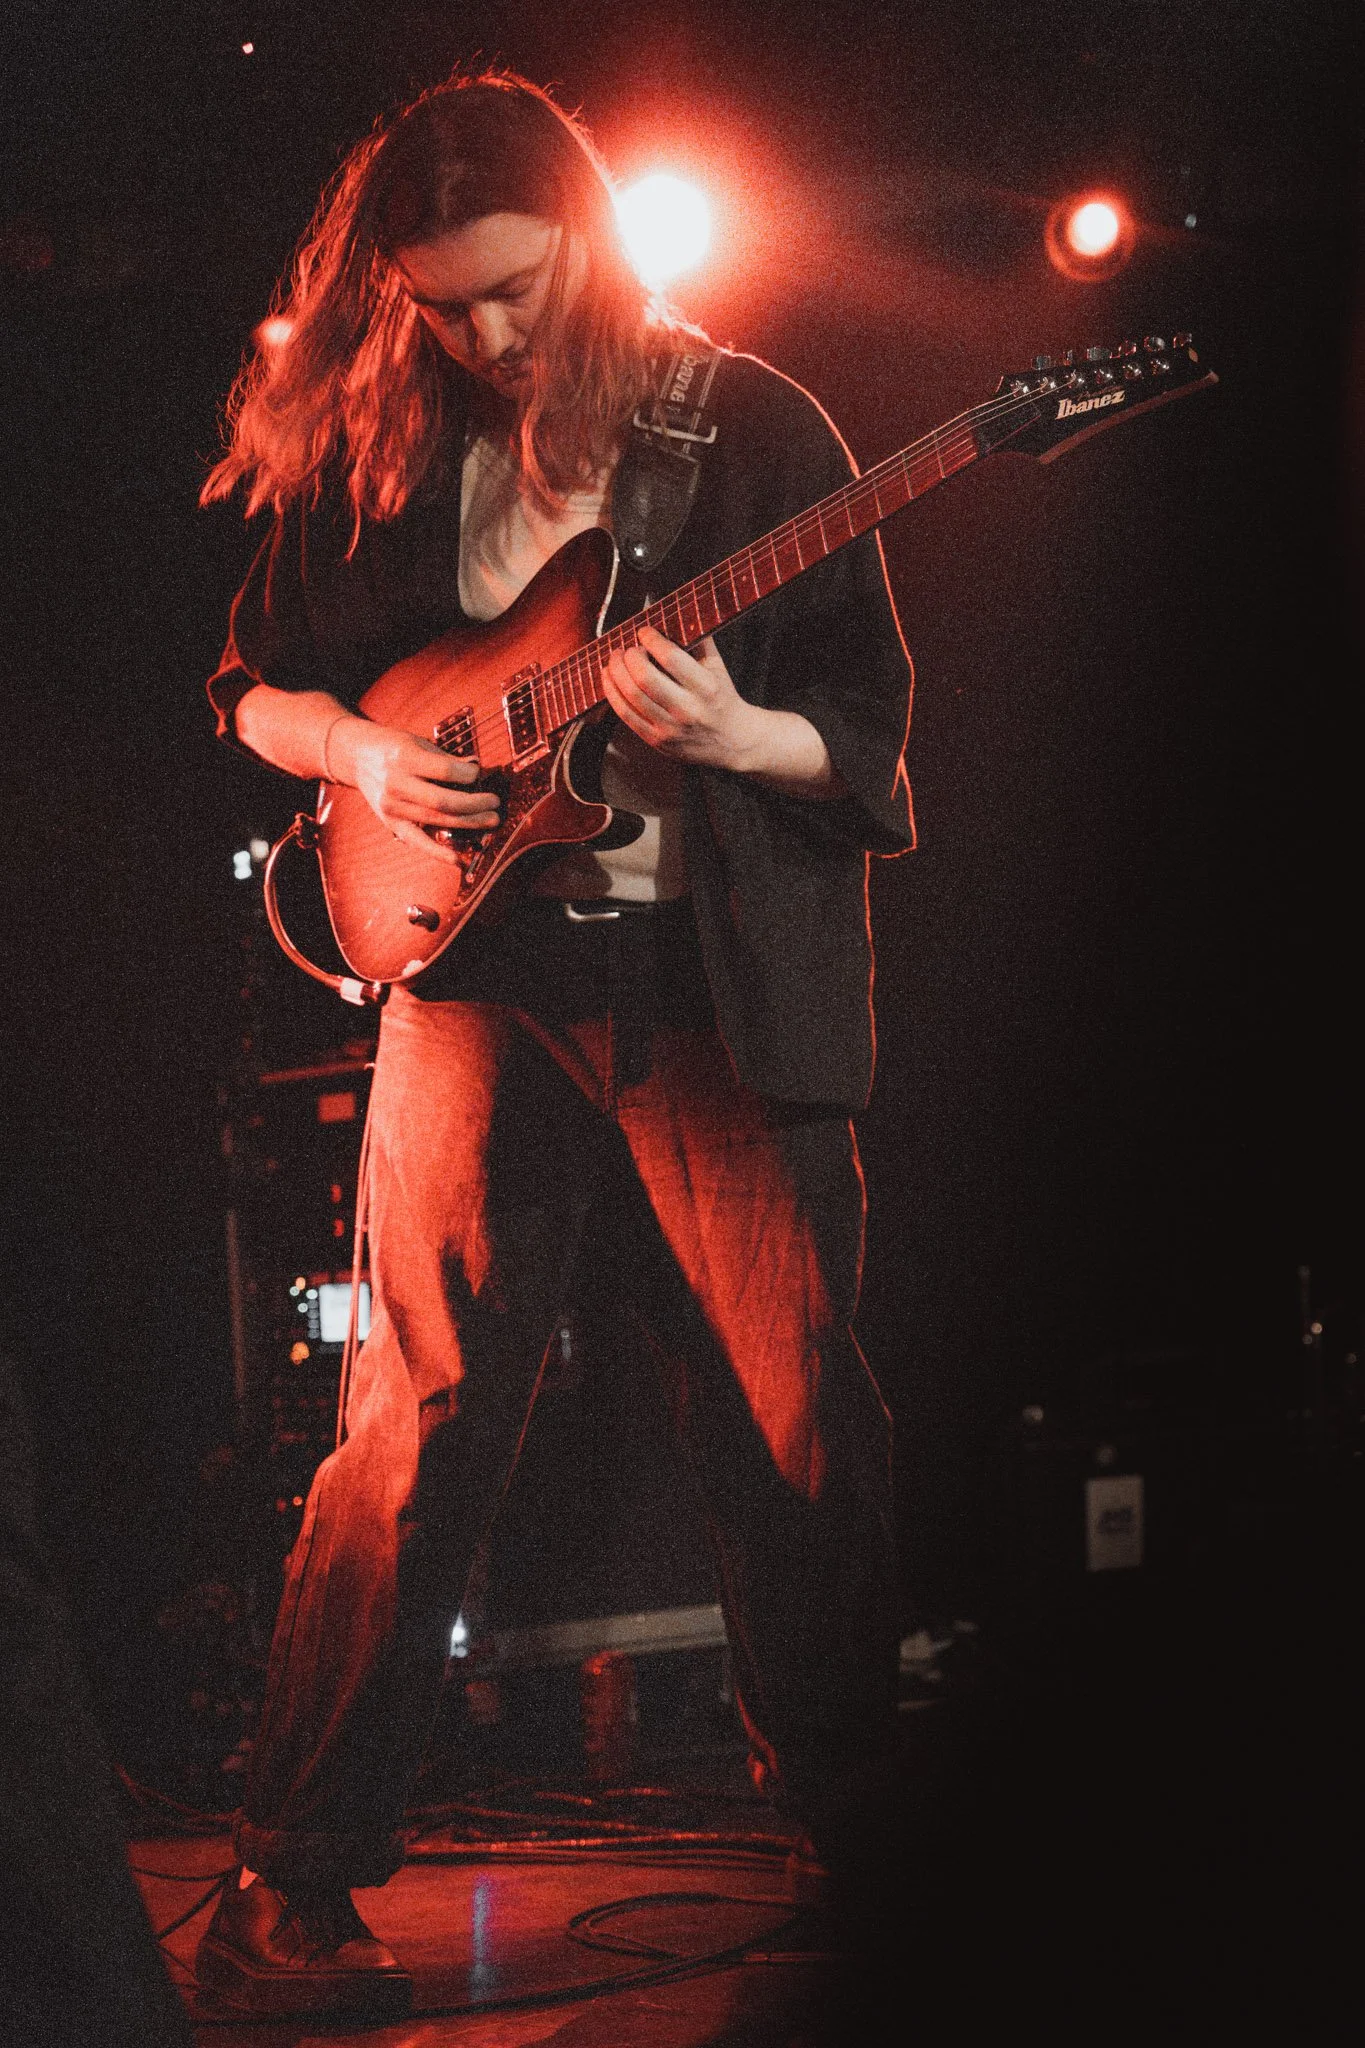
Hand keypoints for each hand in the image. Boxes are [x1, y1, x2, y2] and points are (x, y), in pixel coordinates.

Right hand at [330, 717, 499, 864]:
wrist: (358, 757)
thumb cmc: (394, 747)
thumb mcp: (418, 742)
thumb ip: (445, 759)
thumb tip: (478, 771)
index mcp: (403, 757)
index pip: (444, 770)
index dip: (468, 774)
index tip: (479, 773)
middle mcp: (395, 784)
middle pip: (443, 801)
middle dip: (475, 805)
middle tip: (495, 804)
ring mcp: (392, 807)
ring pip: (437, 821)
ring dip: (469, 823)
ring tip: (491, 821)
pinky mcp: (391, 824)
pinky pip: (417, 842)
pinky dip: (438, 853)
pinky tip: (458, 860)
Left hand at [602, 627, 763, 770]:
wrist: (732, 741)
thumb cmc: (721, 696)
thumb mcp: (717, 666)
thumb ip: (697, 640)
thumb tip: (673, 612)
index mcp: (706, 688)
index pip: (670, 658)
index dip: (651, 639)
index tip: (644, 631)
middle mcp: (688, 710)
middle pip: (645, 678)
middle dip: (629, 656)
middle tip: (627, 648)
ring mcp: (670, 728)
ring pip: (631, 696)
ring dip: (616, 671)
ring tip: (615, 658)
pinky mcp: (656, 741)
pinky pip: (625, 714)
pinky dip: (611, 692)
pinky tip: (609, 677)